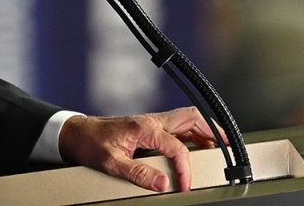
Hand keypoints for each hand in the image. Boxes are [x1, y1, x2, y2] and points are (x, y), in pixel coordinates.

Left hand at [58, 107, 219, 192]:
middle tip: (228, 147)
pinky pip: (176, 127)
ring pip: (186, 120)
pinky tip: (195, 148)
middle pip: (191, 118)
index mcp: (144, 127)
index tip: (185, 185)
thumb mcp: (111, 163)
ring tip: (218, 148)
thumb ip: (138, 173)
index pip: (177, 147)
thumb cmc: (91, 144)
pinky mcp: (148, 127)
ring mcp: (150, 122)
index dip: (186, 169)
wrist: (75, 133)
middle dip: (212, 131)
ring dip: (204, 132)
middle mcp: (151, 121)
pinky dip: (191, 135)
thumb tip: (163, 184)